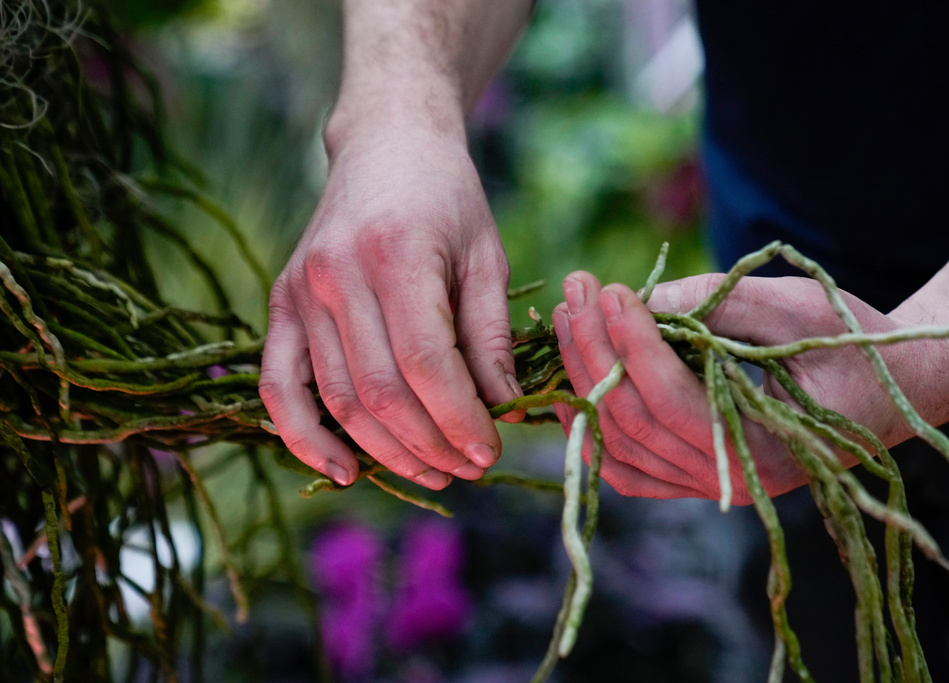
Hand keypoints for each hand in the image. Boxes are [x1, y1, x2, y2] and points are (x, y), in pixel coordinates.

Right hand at [260, 123, 522, 489]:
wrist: (387, 145)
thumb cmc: (448, 199)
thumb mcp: (485, 258)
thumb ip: (490, 336)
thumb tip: (503, 411)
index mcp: (397, 255)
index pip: (426, 364)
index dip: (460, 419)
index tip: (491, 452)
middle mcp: (337, 275)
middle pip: (380, 393)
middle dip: (430, 445)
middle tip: (469, 468)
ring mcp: (300, 291)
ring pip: (337, 400)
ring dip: (385, 452)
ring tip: (432, 473)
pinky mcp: (282, 303)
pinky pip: (279, 386)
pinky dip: (305, 437)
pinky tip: (343, 471)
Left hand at [551, 271, 914, 501]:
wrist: (890, 387)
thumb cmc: (853, 342)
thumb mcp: (795, 309)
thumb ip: (720, 305)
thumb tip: (641, 301)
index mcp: (766, 448)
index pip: (672, 401)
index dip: (633, 345)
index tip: (611, 289)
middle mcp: (730, 480)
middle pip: (633, 421)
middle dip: (594, 350)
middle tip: (577, 289)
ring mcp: (709, 484)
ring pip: (620, 444)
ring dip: (583, 380)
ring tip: (566, 318)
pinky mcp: (696, 476)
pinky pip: (628, 467)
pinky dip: (592, 431)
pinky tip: (568, 386)